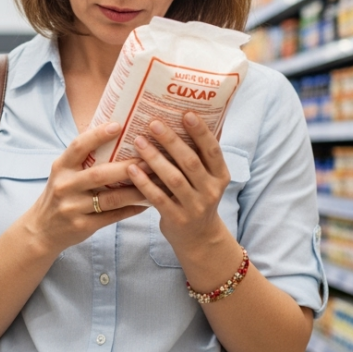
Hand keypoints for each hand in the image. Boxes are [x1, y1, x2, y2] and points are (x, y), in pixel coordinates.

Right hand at [15, 122, 149, 256]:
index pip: (78, 147)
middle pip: (99, 174)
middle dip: (127, 167)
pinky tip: (146, 203)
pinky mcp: (82, 226)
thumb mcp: (63, 173)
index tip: (118, 125)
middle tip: (150, 159)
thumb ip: (83, 158)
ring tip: (156, 183)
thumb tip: (115, 132)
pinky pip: (112, 217)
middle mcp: (65, 186)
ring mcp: (73, 208)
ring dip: (136, 191)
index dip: (97, 135)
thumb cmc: (60, 194)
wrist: (42, 229)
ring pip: (110, 199)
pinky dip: (131, 209)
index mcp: (61, 167)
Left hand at [127, 113, 234, 269]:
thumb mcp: (207, 178)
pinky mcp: (177, 219)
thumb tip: (187, 116)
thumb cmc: (197, 197)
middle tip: (153, 123)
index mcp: (220, 175)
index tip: (187, 113)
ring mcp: (195, 207)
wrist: (199, 238)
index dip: (201, 132)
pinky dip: (144, 183)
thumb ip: (199, 155)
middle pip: (190, 162)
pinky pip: (158, 198)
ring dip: (155, 159)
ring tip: (138, 141)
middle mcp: (211, 190)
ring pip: (174, 179)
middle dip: (171, 141)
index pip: (213, 150)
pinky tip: (132, 169)